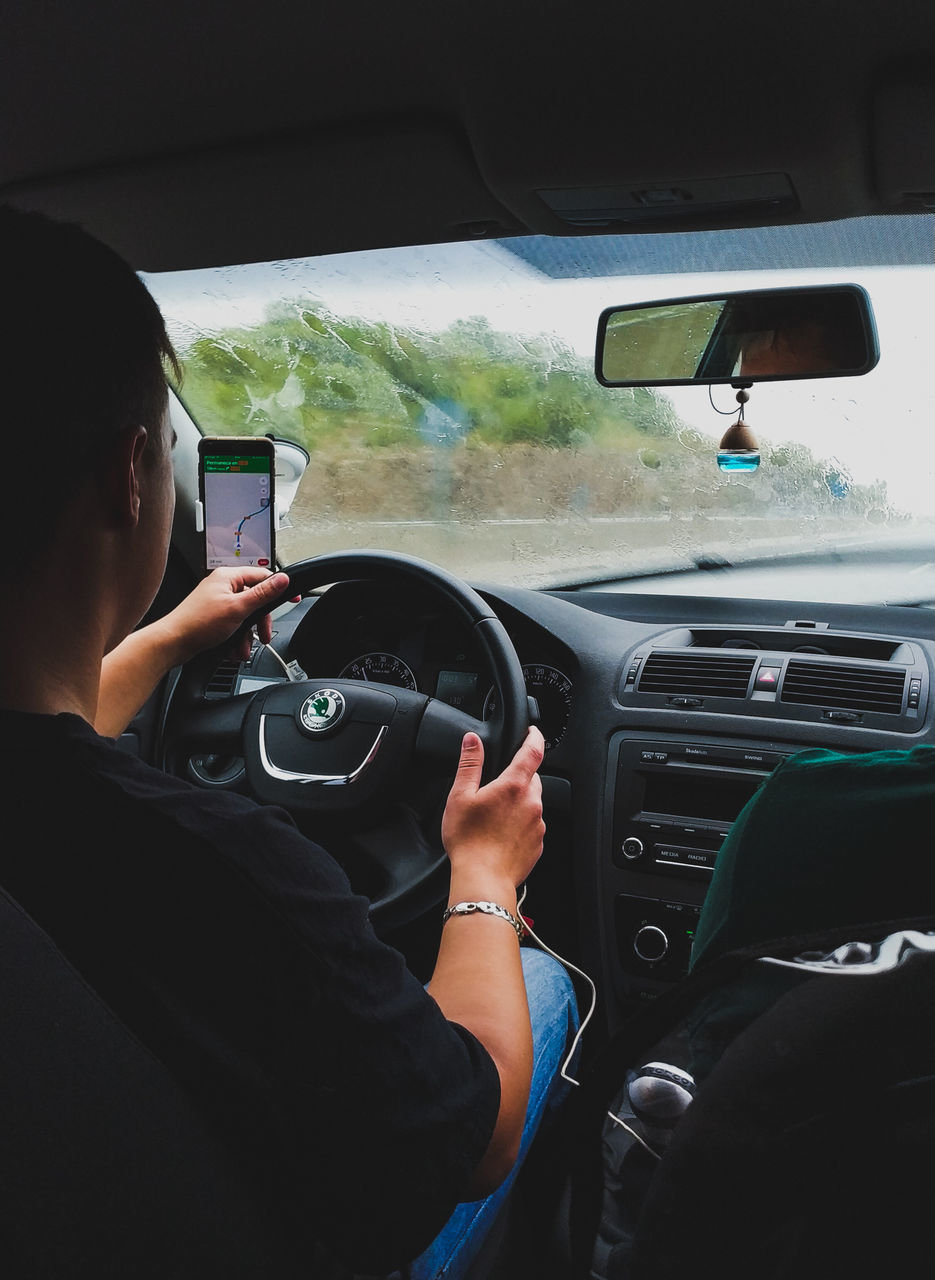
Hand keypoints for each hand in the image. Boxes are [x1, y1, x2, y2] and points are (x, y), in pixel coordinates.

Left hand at [156, 567, 290, 664]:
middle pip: (256, 600)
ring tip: (243, 648)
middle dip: (260, 622)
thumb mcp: (238, 608)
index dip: (279, 589)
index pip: (263, 576)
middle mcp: (223, 586)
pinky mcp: (214, 617)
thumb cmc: (198, 623)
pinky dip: (237, 639)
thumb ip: (263, 594)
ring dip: (248, 635)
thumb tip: (283, 580)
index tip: (292, 599)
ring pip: (246, 616)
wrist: (173, 643)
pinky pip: (235, 625)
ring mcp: (218, 602)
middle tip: (264, 635)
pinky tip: (234, 650)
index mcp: (229, 577)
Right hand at [441, 726, 545, 889]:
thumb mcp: (460, 796)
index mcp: (514, 786)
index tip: (533, 731)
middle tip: (496, 785)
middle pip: (532, 778)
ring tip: (493, 816)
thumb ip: (469, 764)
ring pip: (532, 803)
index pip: (533, 751)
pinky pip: (532, 825)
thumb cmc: (469, 841)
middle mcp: (532, 803)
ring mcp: (538, 825)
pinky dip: (520, 824)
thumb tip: (472, 741)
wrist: (483, 880)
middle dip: (519, 776)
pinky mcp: (538, 844)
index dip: (534, 737)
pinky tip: (500, 833)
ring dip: (518, 802)